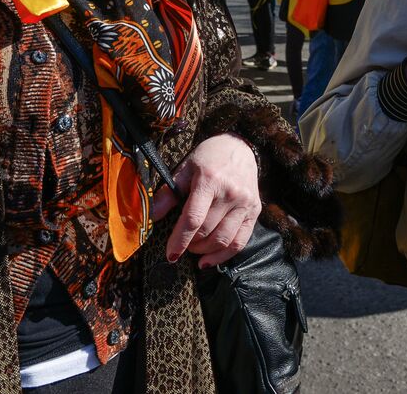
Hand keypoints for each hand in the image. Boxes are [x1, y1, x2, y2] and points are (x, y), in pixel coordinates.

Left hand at [150, 133, 261, 267]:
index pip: (193, 218)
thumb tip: (151, 216)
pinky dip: (223, 256)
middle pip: (207, 231)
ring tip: (193, 249)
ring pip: (223, 239)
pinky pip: (240, 241)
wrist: (240, 146)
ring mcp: (245, 203)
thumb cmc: (209, 157)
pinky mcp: (255, 211)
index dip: (180, 240)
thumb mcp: (185, 168)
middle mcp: (230, 193)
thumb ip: (169, 193)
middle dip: (190, 244)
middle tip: (180, 246)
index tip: (170, 254)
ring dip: (204, 251)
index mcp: (210, 180)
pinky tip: (208, 260)